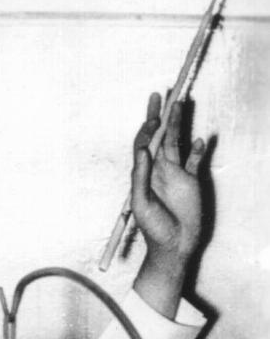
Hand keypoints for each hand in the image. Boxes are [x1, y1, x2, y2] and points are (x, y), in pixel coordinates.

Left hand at [130, 91, 206, 289]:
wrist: (174, 244)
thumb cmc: (153, 227)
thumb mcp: (141, 203)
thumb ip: (140, 176)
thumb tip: (143, 149)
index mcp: (143, 174)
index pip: (143, 145)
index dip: (147, 129)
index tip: (153, 117)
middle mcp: (158, 170)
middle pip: (159, 137)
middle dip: (158, 116)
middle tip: (158, 94)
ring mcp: (176, 173)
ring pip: (177, 143)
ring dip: (178, 124)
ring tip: (180, 104)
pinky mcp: (192, 180)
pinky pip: (195, 160)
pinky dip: (197, 150)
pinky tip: (198, 141)